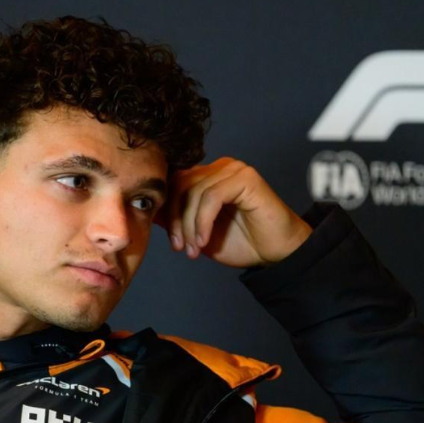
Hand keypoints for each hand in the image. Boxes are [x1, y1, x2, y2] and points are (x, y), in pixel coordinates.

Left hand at [154, 157, 312, 268]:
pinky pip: (212, 196)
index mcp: (207, 176)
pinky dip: (203, 222)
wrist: (275, 254)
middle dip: (175, 220)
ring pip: (194, 192)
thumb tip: (148, 212)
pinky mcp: (246, 178)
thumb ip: (175, 220)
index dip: (167, 212)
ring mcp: (233, 170)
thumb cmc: (241, 243)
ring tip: (194, 249)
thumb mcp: (197, 233)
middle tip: (180, 247)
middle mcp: (219, 168)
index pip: (173, 184)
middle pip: (180, 185)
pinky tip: (204, 240)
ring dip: (189, 225)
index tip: (173, 242)